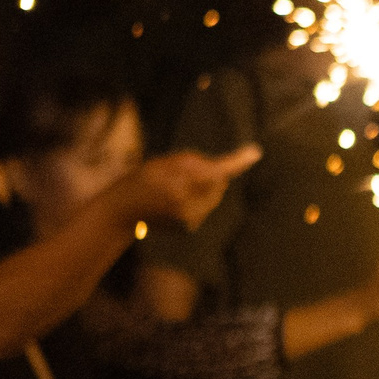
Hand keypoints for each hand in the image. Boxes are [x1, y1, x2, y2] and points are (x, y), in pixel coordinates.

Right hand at [124, 145, 260, 231]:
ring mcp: (189, 218)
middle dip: (210, 175)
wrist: (122, 212)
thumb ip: (191, 164)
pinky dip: (199, 201)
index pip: (214, 171)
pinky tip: (176, 201)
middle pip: (217, 183)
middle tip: (182, 174)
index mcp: (177, 183)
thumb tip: (222, 170)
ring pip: (213, 196)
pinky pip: (205, 207)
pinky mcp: (190, 226)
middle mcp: (187, 204)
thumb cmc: (141, 181)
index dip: (236, 162)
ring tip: (176, 189)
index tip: (255, 152)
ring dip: (205, 189)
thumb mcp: (162, 164)